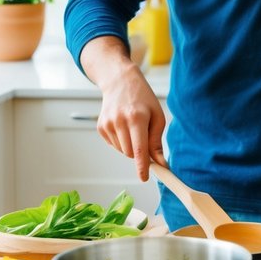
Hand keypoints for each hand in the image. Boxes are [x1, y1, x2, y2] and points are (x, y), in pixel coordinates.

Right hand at [96, 62, 167, 181]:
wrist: (120, 81)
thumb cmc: (143, 98)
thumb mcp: (157, 116)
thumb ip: (157, 141)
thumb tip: (160, 163)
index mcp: (136, 118)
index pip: (138, 149)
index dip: (142, 166)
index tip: (144, 178)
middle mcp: (119, 122)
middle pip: (130, 153)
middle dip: (139, 153)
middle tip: (144, 137)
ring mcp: (107, 124)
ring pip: (122, 151)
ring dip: (130, 146)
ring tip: (133, 127)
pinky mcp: (100, 127)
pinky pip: (114, 145)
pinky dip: (121, 141)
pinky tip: (123, 125)